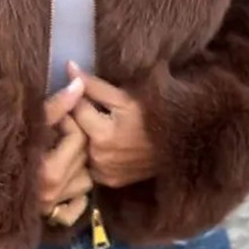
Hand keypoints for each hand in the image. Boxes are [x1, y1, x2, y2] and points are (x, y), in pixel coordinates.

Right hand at [39, 78, 92, 226]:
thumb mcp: (25, 124)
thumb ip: (55, 106)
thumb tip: (79, 84)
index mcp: (48, 172)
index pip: (77, 138)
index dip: (69, 120)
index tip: (54, 116)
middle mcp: (53, 192)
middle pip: (83, 156)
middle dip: (74, 138)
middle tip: (57, 130)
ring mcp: (54, 206)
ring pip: (87, 178)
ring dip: (78, 164)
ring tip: (59, 151)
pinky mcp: (54, 215)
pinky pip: (80, 202)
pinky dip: (77, 191)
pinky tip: (65, 177)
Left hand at [66, 61, 156, 187]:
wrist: (180, 144)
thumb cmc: (153, 115)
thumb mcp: (124, 97)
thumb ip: (93, 85)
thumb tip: (68, 67)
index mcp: (101, 135)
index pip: (74, 110)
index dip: (75, 97)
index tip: (81, 90)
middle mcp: (98, 158)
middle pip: (73, 131)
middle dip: (74, 116)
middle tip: (87, 106)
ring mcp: (103, 173)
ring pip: (79, 148)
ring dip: (80, 135)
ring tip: (93, 121)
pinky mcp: (109, 182)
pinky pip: (90, 164)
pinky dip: (90, 152)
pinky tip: (100, 141)